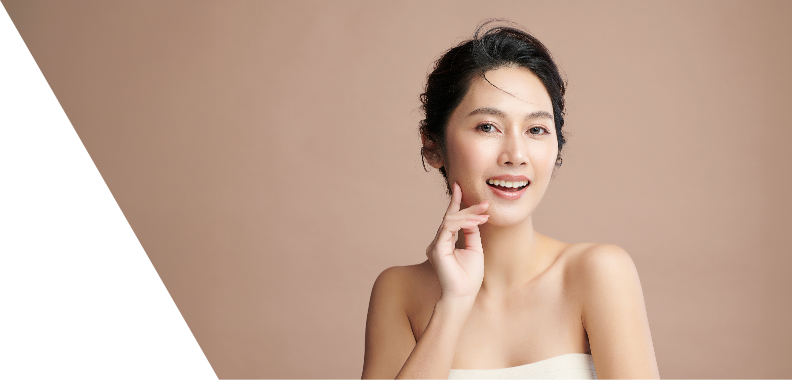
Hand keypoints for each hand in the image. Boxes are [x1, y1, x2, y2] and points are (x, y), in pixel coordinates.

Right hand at [426, 182, 488, 299]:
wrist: (463, 295)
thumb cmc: (469, 276)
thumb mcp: (475, 249)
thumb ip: (471, 233)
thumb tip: (473, 218)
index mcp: (446, 241)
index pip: (451, 218)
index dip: (456, 202)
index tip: (460, 186)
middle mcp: (438, 241)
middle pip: (452, 216)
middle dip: (469, 207)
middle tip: (485, 203)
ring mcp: (436, 244)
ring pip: (450, 219)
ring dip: (469, 214)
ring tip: (485, 214)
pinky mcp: (437, 248)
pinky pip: (449, 228)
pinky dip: (463, 223)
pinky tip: (476, 222)